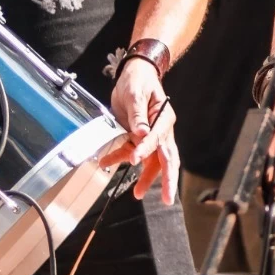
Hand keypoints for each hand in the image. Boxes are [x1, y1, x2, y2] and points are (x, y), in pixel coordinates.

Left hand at [101, 57, 179, 202]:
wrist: (134, 75)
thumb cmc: (138, 81)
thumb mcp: (135, 94)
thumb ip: (138, 114)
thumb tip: (142, 133)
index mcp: (164, 118)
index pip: (157, 138)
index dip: (146, 149)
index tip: (134, 159)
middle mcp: (161, 130)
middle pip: (167, 158)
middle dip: (168, 179)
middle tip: (168, 198)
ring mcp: (151, 136)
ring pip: (151, 161)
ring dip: (146, 177)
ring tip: (137, 194)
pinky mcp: (138, 138)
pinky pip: (132, 153)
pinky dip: (120, 159)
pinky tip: (106, 162)